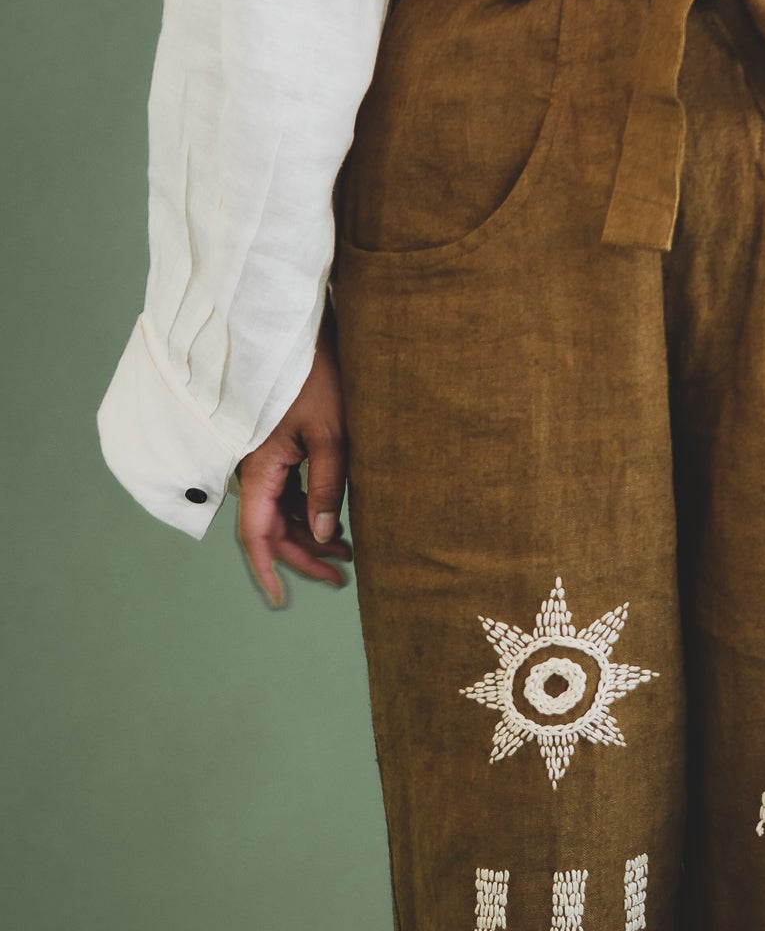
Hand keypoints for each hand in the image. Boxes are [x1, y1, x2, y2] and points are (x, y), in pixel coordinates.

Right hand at [234, 300, 352, 607]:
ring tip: (346, 551)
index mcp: (259, 468)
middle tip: (341, 576)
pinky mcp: (275, 446)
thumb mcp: (332, 434)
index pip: (256, 535)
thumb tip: (321, 536)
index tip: (281, 601)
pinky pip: (284, 490)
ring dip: (306, 534)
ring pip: (277, 511)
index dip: (268, 571)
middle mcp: (253, 468)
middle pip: (269, 527)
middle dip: (301, 556)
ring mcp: (262, 457)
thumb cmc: (316, 375)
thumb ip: (327, 487)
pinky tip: (332, 519)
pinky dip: (305, 509)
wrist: (297, 330)